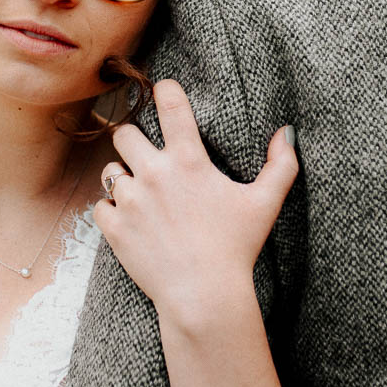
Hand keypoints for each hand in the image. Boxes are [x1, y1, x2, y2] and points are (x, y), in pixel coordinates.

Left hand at [93, 79, 297, 323]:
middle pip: (124, 133)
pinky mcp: (114, 228)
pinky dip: (111, 211)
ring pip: (110, 170)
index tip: (163, 90)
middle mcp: (154, 174)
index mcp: (189, 161)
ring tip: (143, 198)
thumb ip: (281, 165)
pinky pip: (99, 205)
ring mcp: (130, 201)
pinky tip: (130, 222)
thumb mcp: (265, 204)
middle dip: (134, 141)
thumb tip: (288, 133)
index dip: (165, 90)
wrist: (203, 296)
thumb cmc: (236, 249)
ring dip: (123, 180)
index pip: (169, 103)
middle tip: (148, 159)